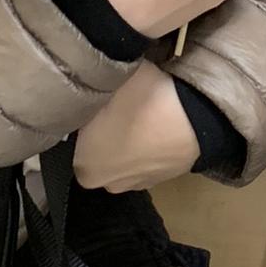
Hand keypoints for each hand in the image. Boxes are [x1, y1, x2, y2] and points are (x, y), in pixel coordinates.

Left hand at [73, 64, 200, 192]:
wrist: (198, 118)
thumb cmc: (143, 99)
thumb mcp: (105, 81)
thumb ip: (86, 90)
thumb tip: (77, 83)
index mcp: (82, 164)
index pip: (67, 141)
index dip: (77, 119)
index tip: (88, 100)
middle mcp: (105, 183)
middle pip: (93, 151)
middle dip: (99, 133)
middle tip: (113, 104)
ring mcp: (136, 184)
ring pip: (119, 157)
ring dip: (124, 140)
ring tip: (138, 113)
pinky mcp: (162, 179)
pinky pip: (143, 159)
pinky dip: (146, 145)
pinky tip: (154, 124)